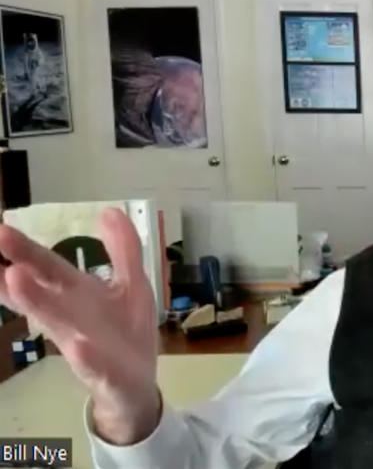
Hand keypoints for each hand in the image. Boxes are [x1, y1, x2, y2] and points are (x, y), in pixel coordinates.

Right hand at [0, 209, 159, 444]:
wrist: (136, 385)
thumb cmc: (125, 330)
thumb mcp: (131, 283)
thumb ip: (123, 249)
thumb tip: (109, 210)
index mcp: (78, 293)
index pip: (48, 267)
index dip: (25, 250)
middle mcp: (73, 317)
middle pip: (44, 293)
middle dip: (21, 276)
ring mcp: (85, 345)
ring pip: (57, 323)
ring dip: (37, 302)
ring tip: (13, 279)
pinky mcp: (105, 371)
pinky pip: (93, 363)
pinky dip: (84, 354)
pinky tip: (77, 344)